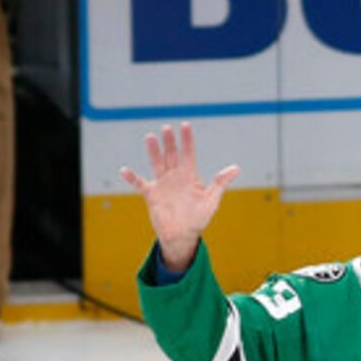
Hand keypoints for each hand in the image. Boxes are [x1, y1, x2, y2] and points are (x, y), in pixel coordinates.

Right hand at [118, 120, 240, 271]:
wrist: (183, 235)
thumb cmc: (199, 218)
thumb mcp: (211, 199)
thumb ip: (220, 182)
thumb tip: (236, 168)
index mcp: (189, 175)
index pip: (188, 153)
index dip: (187, 139)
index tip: (185, 125)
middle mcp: (175, 176)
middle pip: (171, 154)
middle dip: (169, 141)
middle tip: (167, 128)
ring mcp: (162, 184)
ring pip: (157, 163)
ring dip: (154, 151)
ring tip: (151, 137)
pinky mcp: (152, 194)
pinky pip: (140, 184)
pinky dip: (132, 178)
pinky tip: (124, 170)